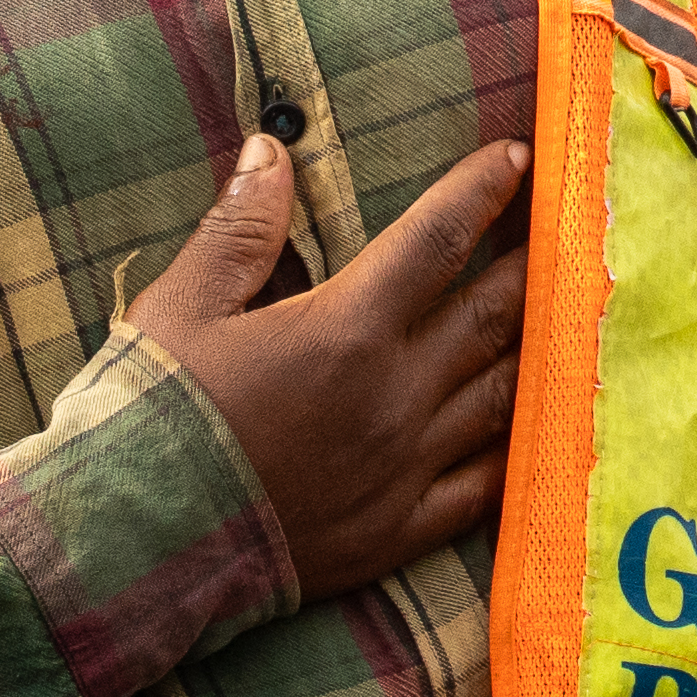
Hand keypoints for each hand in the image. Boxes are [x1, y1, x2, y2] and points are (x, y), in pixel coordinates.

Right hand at [134, 136, 524, 604]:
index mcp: (346, 329)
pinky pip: (485, 485)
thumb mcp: (181, 307)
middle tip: (571, 226)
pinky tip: (536, 426)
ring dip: (540, 347)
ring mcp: (406, 468)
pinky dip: (517, 448)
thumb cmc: (147, 419)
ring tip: (570, 313)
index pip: (437, 240)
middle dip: (537, 263)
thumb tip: (270, 150)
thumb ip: (239, 228)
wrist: (125, 547)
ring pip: (504, 394)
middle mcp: (394, 395)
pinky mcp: (399, 531)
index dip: (482, 191)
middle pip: (495, 313)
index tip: (520, 157)